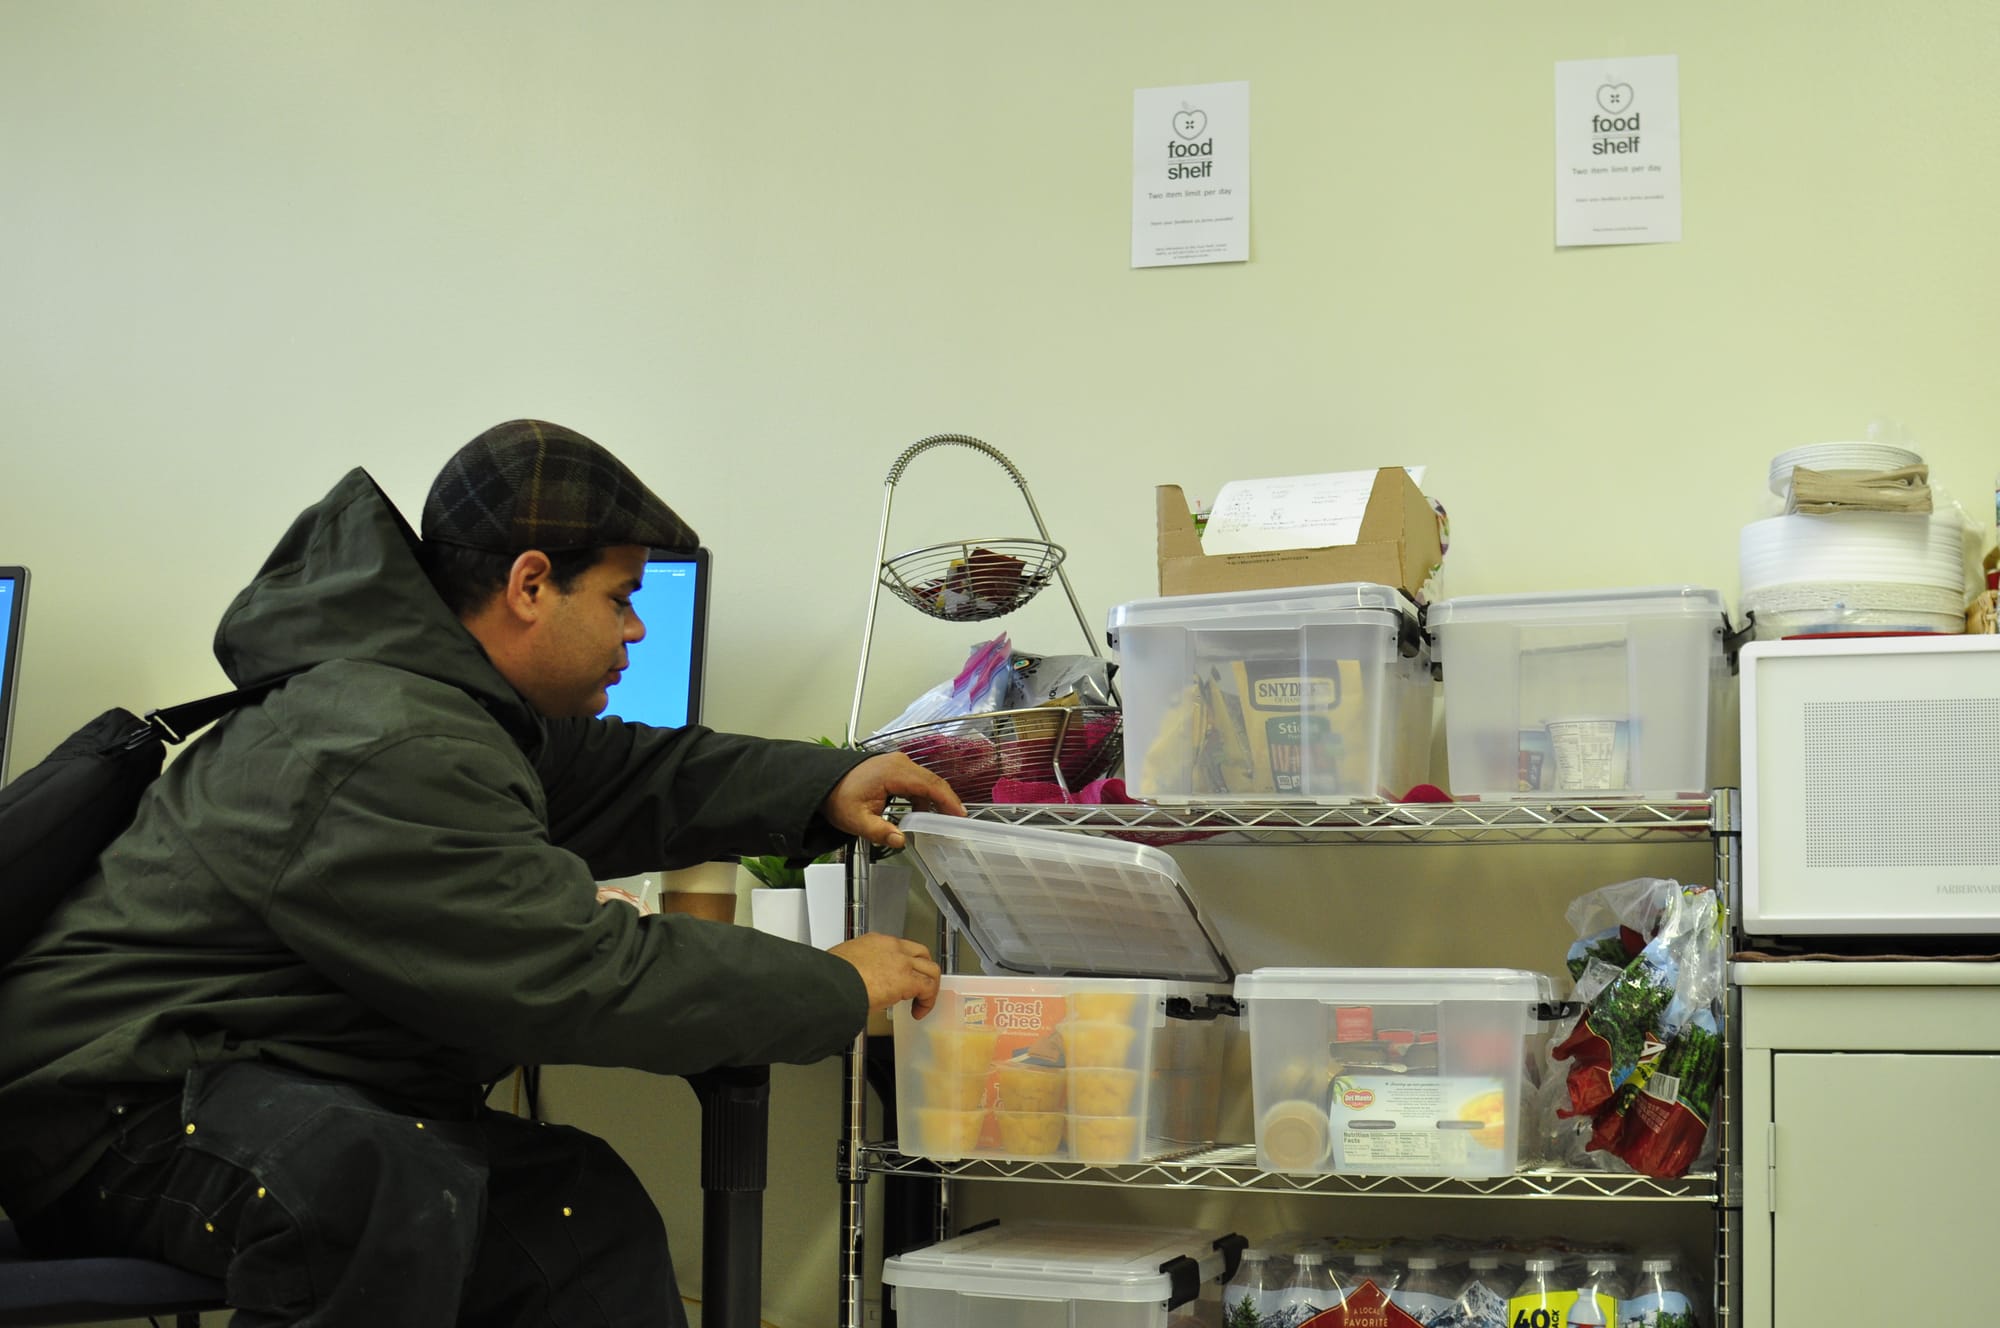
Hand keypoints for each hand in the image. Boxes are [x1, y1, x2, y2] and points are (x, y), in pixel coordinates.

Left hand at [820, 753, 965, 849]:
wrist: (823, 784)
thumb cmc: (838, 798)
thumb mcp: (856, 820)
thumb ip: (879, 831)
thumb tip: (900, 840)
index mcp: (892, 772)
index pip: (929, 785)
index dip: (947, 801)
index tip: (960, 816)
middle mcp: (899, 763)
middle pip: (932, 781)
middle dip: (946, 801)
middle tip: (957, 821)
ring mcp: (897, 763)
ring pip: (926, 781)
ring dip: (934, 801)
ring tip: (940, 821)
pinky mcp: (895, 768)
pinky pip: (916, 781)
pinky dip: (922, 797)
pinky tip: (920, 814)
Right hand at [830, 932, 942, 1018]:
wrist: (832, 983)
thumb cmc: (831, 977)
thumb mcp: (844, 964)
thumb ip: (857, 970)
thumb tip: (857, 983)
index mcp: (874, 942)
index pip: (899, 948)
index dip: (904, 963)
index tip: (900, 976)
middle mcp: (892, 947)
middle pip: (921, 953)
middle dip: (923, 970)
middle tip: (919, 987)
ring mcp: (902, 961)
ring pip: (930, 969)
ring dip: (929, 987)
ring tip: (921, 1002)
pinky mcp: (907, 979)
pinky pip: (928, 988)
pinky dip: (927, 1001)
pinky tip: (919, 1011)